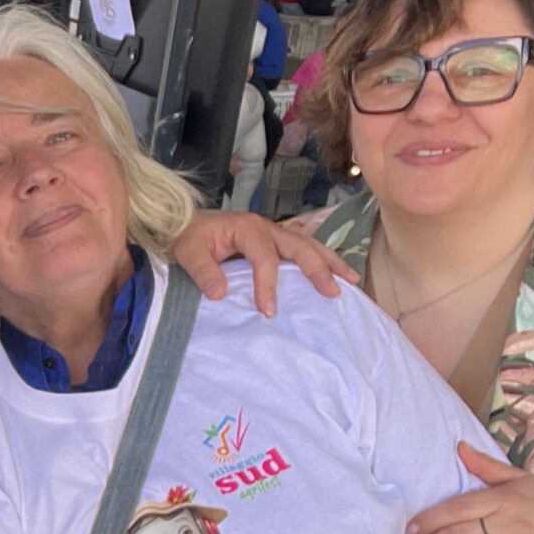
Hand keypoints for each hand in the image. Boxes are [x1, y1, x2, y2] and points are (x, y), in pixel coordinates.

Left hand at [172, 211, 355, 315]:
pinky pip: (303, 250)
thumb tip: (220, 294)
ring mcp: (273, 233)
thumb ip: (203, 271)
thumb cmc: (186, 236)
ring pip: (308, 245)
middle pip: (299, 247)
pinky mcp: (274, 242)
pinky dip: (322, 261)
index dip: (268, 285)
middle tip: (332, 293)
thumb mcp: (187, 251)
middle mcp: (266, 228)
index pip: (265, 258)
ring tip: (351, 281)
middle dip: (317, 270)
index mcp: (247, 228)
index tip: (269, 311)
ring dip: (330, 263)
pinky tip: (337, 275)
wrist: (182, 222)